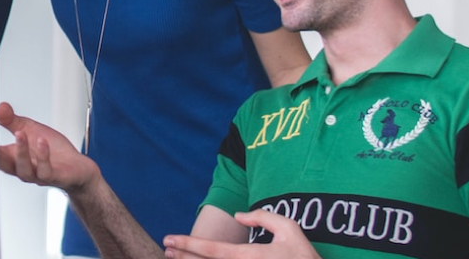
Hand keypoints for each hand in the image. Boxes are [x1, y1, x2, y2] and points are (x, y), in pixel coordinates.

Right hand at [0, 102, 99, 193]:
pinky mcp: (54, 176)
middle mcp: (23, 169)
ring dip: (21, 151)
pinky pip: (45, 170)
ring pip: (23, 169)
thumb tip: (0, 107)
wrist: (78, 169)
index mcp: (14, 158)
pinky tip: (41, 142)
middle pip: (4, 166)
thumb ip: (12, 121)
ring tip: (20, 133)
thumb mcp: (30, 130)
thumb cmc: (53, 152)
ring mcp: (37, 175)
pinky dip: (42, 156)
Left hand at [163, 210, 321, 258]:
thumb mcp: (289, 228)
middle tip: (165, 249)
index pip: (212, 250)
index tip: (170, 239)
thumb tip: (238, 215)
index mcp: (250, 256)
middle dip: (183, 256)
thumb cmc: (304, 255)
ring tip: (175, 258)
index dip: (188, 243)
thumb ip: (263, 217)